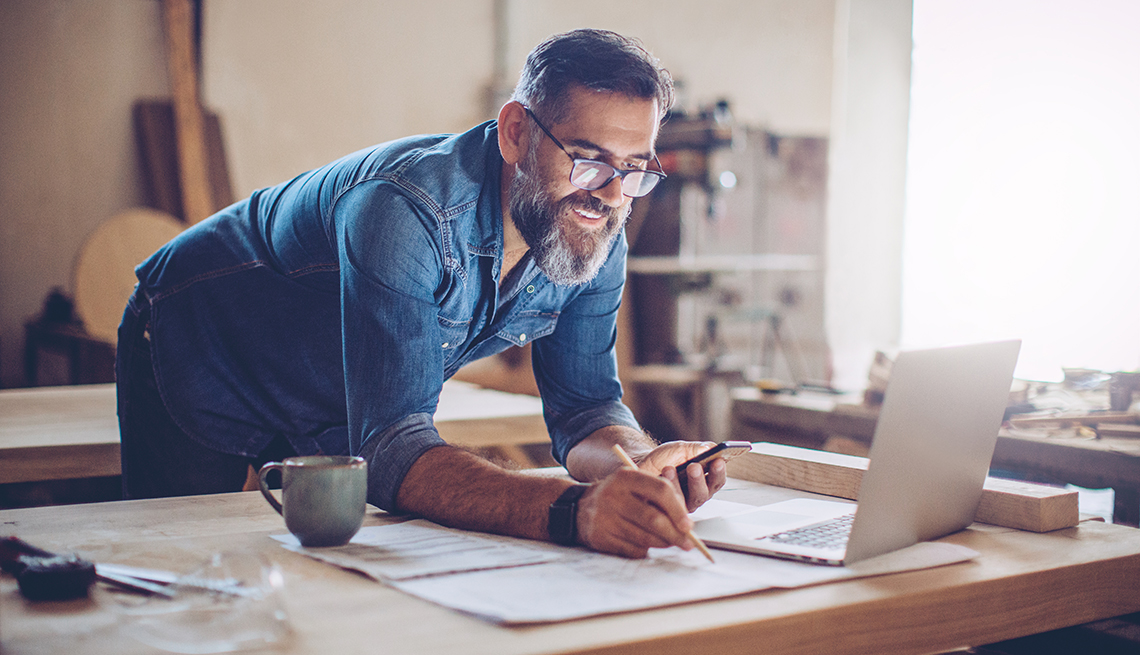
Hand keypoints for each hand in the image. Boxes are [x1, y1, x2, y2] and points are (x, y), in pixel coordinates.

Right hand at [574, 468, 695, 557]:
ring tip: (671, 543)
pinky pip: (631, 549)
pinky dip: (645, 550)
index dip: (678, 509)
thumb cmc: (618, 497)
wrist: (579, 508)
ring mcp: (604, 517)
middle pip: (653, 519)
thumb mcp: (634, 486)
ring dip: (663, 544)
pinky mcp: (600, 537)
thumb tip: (685, 524)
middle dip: (675, 534)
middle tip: (688, 543)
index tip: (689, 525)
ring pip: (644, 537)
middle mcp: (613, 495)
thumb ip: (658, 497)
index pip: (660, 490)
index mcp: (626, 477)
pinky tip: (647, 545)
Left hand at [636, 441, 727, 511]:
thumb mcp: (680, 449)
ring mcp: (683, 506)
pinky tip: (661, 477)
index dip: (719, 472)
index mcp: (705, 481)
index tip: (718, 460)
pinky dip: (666, 490)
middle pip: (705, 493)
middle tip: (694, 467)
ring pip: (687, 502)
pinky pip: (670, 506)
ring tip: (671, 468)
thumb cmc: (664, 459)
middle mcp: (697, 496)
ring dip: (680, 485)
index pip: (717, 480)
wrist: (642, 465)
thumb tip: (709, 448)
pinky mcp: (668, 512)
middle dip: (699, 479)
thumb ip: (695, 449)